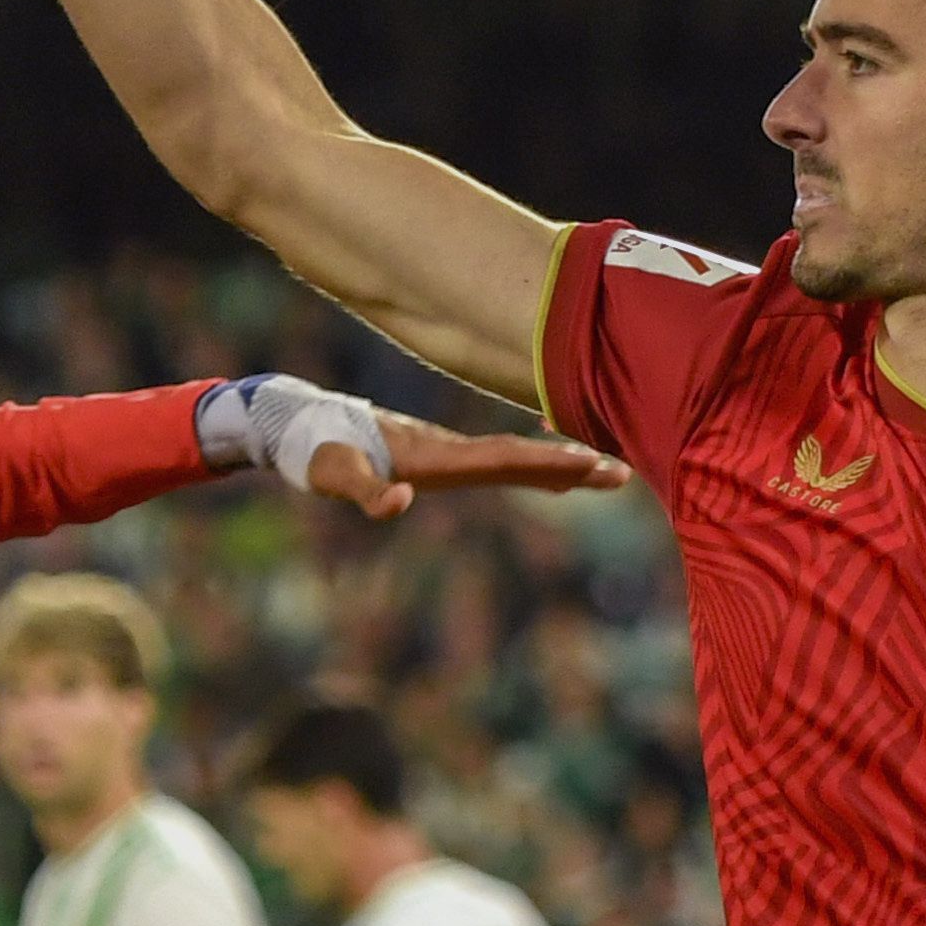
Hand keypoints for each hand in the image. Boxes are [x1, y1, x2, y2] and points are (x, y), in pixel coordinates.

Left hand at [303, 408, 624, 519]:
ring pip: (517, 459)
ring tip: (611, 473)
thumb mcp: (333, 475)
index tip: (591, 463)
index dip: (546, 461)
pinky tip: (558, 480)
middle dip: (572, 464)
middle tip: (624, 473)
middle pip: (521, 457)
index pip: (502, 458)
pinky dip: (537, 469)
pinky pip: (502, 464)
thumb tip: (401, 502)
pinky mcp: (443, 460)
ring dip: (562, 466)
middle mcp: (450, 451)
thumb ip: (364, 491)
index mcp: (435, 455)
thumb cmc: (316, 452)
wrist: (302, 424)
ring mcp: (450, 454)